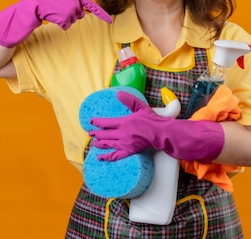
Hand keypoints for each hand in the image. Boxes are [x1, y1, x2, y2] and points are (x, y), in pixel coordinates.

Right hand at [0, 0, 111, 46]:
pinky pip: (66, 26)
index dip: (101, 14)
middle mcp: (74, 1)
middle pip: (79, 15)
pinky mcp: (64, 18)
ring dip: (64, 19)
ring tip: (53, 12)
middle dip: (71, 14)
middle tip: (58, 8)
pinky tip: (52, 17)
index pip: (91, 4)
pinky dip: (60, 24)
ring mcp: (69, 10)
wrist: (32, 5)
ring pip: (72, 21)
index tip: (110, 21)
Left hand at [89, 90, 224, 161]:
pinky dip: (107, 157)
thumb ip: (129, 100)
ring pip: (108, 144)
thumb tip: (118, 93)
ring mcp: (124, 144)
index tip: (91, 122)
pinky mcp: (129, 151)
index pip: (106, 123)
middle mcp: (122, 134)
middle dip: (96, 134)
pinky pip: (115, 156)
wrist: (160, 133)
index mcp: (123, 123)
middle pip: (105, 135)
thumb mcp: (140, 107)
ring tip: (93, 142)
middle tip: (90, 133)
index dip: (97, 122)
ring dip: (99, 143)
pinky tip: (100, 157)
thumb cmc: (151, 120)